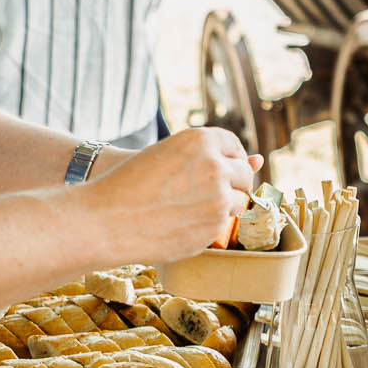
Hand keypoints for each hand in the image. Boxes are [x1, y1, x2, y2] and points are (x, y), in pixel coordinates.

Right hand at [88, 128, 262, 263]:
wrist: (107, 219)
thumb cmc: (131, 184)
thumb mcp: (169, 155)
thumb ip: (213, 156)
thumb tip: (260, 160)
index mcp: (201, 140)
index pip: (234, 145)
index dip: (227, 158)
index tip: (216, 168)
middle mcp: (215, 166)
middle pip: (244, 174)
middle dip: (231, 182)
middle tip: (200, 192)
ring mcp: (218, 199)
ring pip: (239, 201)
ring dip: (222, 205)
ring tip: (186, 207)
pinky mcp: (215, 227)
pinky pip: (224, 225)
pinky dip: (209, 225)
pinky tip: (182, 223)